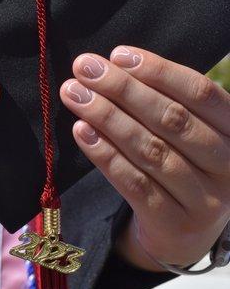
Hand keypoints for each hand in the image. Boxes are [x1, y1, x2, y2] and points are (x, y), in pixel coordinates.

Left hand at [60, 46, 229, 270]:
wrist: (185, 234)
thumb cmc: (183, 167)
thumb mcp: (190, 134)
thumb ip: (164, 103)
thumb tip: (111, 66)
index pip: (201, 93)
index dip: (158, 71)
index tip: (117, 55)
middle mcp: (228, 166)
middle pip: (171, 119)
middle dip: (122, 89)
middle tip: (84, 68)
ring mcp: (205, 200)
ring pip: (150, 150)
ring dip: (107, 117)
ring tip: (75, 94)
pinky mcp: (174, 224)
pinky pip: (135, 183)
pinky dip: (105, 155)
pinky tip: (82, 131)